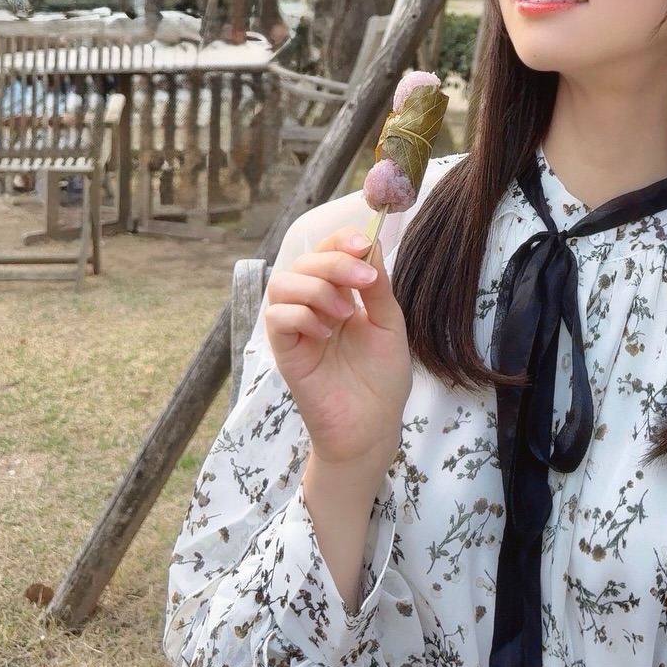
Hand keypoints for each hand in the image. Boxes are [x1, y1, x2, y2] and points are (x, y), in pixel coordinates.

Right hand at [264, 229, 412, 475]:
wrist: (373, 426)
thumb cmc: (383, 377)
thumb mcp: (389, 323)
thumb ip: (378, 286)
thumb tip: (372, 241)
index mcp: (340, 294)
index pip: (327, 251)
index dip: (340, 240)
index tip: (363, 243)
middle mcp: (314, 305)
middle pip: (304, 261)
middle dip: (335, 263)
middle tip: (364, 282)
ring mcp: (297, 328)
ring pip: (282, 283)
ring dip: (317, 288)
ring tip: (346, 314)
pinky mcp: (285, 351)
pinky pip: (276, 317)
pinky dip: (301, 315)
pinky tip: (325, 334)